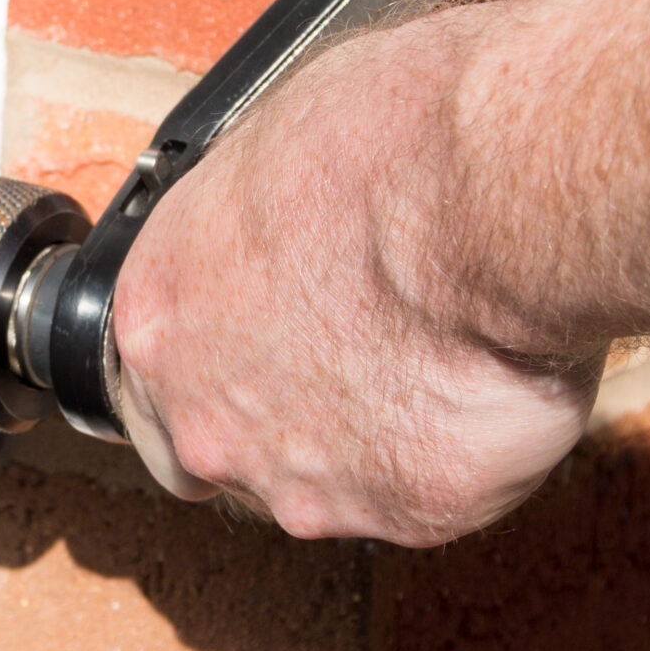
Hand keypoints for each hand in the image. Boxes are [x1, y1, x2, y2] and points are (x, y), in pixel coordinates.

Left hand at [111, 14, 602, 543]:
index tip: (272, 338)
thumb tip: (279, 222)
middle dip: (286, 416)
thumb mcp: (273, 145)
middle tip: (362, 351)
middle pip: (229, 451)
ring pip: (327, 484)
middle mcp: (206, 420)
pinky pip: (424, 492)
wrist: (495, 194)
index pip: (158, 380)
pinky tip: (479, 380)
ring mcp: (302, 481)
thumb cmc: (387, 137)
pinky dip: (453, 448)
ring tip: (435, 354)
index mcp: (154, 318)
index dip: (221, 360)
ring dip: (372, 436)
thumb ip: (250, 227)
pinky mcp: (403, 513)